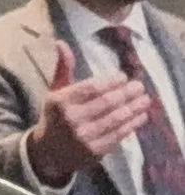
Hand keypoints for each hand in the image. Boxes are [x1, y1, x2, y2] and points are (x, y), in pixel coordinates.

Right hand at [26, 38, 153, 185]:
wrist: (48, 151)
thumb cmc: (55, 116)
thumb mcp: (54, 91)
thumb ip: (63, 68)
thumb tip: (61, 42)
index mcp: (60, 101)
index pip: (91, 88)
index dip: (110, 82)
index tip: (123, 76)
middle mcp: (72, 118)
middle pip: (106, 103)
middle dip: (126, 93)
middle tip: (140, 86)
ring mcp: (84, 136)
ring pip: (115, 119)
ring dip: (134, 108)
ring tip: (145, 100)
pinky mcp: (95, 150)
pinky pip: (117, 135)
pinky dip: (132, 125)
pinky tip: (141, 117)